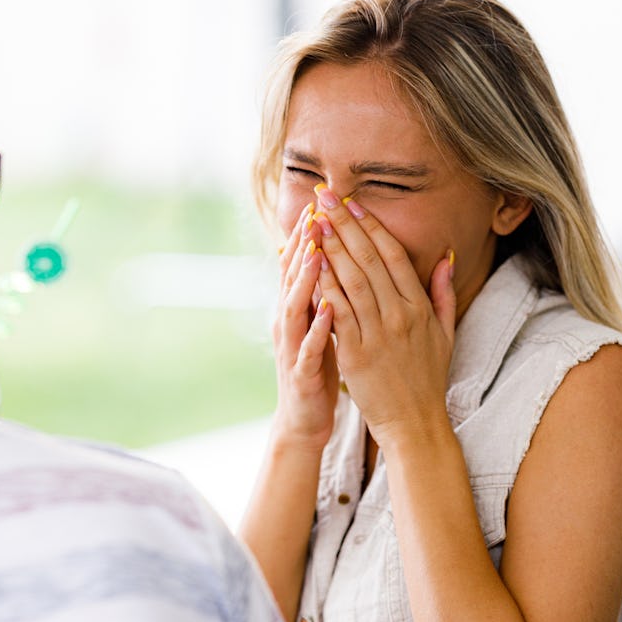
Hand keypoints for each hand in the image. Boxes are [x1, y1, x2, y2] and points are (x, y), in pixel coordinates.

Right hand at [270, 201, 338, 450]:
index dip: (310, 234)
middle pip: (294, 277)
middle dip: (305, 245)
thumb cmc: (318, 368)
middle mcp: (289, 322)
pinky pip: (308, 347)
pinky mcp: (301, 373)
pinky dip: (318, 327)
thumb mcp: (321, 324)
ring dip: (306, 279)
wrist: (303, 420)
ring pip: (295, 306)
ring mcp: (292, 347)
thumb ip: (325, 291)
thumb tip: (331, 256)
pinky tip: (329, 309)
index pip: (302, 264)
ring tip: (318, 251)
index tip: (324, 202)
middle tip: (316, 212)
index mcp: (299, 309)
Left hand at [311, 187, 455, 448]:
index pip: (392, 255)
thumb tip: (443, 256)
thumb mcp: (445, 333)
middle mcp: (400, 315)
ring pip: (351, 281)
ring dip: (331, 248)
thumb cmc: (427, 378)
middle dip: (344, 225)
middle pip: (368, 260)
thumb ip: (442, 292)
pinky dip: (325, 289)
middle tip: (324, 196)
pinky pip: (338, 314)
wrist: (415, 422)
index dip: (371, 226)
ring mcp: (378, 334)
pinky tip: (311, 267)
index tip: (352, 202)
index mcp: (418, 306)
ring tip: (313, 221)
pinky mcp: (357, 355)